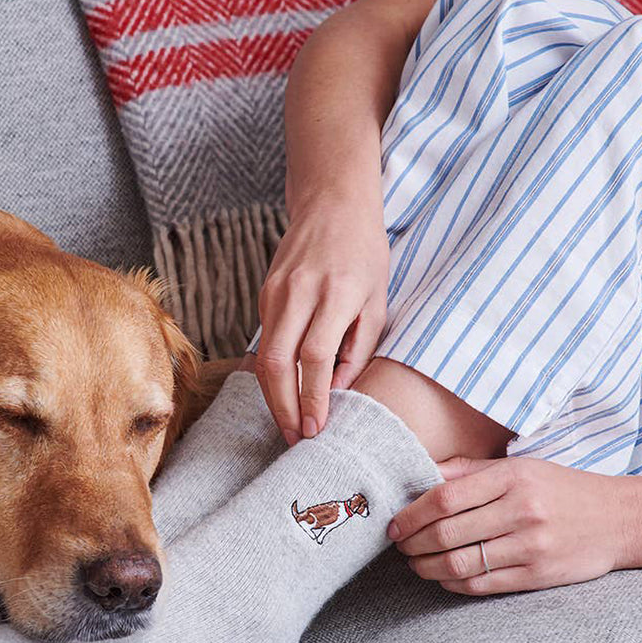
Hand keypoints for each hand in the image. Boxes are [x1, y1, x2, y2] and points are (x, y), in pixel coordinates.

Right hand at [255, 198, 389, 444]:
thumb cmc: (365, 254)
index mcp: (336, 293)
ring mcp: (276, 292)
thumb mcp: (377, 301)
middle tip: (295, 438)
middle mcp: (300, 292)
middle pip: (278, 363)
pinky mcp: (264, 293)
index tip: (316, 428)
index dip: (312, 398)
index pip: (315, 358)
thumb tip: (338, 392)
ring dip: (274, 397)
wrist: (332, 204)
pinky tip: (285, 392)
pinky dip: (273, 372)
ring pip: (264, 356)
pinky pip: (265, 341)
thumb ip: (358, 348)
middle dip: (283, 408)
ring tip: (289, 424)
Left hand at [388, 454, 633, 594]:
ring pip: (459, 563)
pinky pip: (482, 585)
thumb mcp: (521, 468)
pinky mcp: (537, 575)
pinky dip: (452, 583)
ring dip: (426, 567)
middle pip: (446, 533)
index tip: (394, 524)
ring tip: (415, 563)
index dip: (411, 514)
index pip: (444, 497)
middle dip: (412, 544)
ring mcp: (531, 546)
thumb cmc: (562, 489)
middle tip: (399, 546)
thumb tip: (420, 473)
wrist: (620, 519)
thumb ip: (470, 471)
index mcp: (512, 477)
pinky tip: (442, 576)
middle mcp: (521, 510)